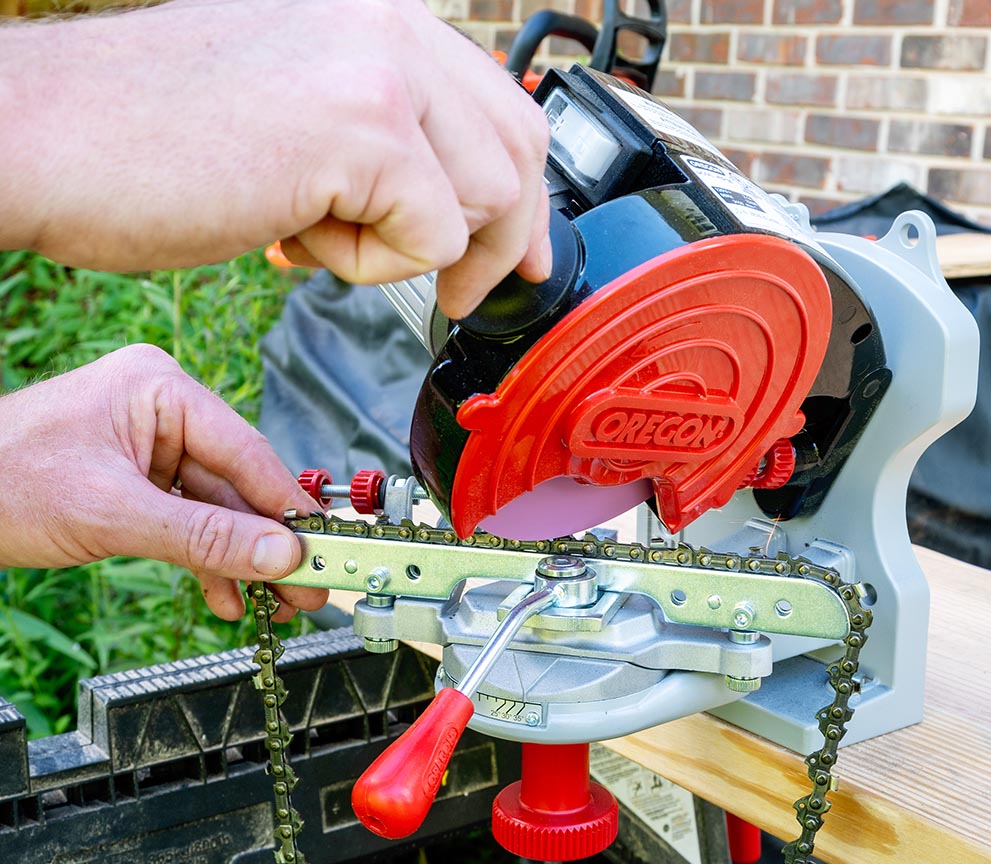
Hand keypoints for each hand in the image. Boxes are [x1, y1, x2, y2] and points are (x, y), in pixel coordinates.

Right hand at [0, 0, 550, 317]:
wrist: (45, 136)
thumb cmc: (146, 137)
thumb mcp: (291, 111)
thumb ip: (377, 135)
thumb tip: (448, 199)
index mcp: (374, 17)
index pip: (502, 104)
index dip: (524, 191)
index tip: (520, 249)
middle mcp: (388, 25)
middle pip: (518, 151)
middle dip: (502, 241)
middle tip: (461, 291)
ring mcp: (379, 70)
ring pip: (484, 202)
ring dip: (409, 251)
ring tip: (316, 235)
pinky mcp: (362, 130)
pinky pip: (431, 240)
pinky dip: (370, 268)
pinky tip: (293, 236)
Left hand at [0, 345, 326, 621]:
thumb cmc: (2, 480)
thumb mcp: (113, 514)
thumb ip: (203, 536)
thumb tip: (277, 554)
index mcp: (159, 389)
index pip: (245, 451)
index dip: (285, 506)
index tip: (321, 547)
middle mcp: (160, 411)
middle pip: (236, 484)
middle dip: (266, 543)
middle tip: (306, 587)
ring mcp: (147, 447)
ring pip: (214, 508)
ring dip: (239, 559)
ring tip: (274, 604)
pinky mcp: (135, 481)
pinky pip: (185, 520)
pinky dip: (204, 559)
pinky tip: (226, 595)